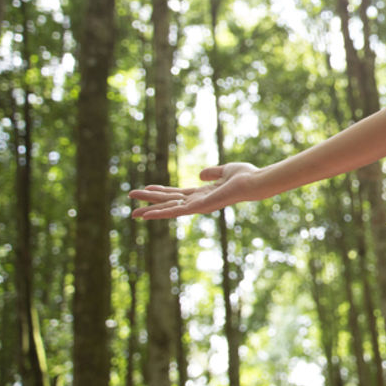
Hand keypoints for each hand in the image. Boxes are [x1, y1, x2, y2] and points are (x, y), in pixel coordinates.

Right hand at [129, 162, 263, 219]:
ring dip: (151, 210)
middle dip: (150, 202)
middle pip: (169, 202)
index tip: (146, 188)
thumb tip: (200, 175)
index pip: (177, 194)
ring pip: (169, 208)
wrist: (253, 182)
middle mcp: (198, 202)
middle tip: (132, 202)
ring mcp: (198, 206)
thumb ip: (212, 173)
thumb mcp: (225, 170)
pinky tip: (147, 215)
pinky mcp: (199, 207)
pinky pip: (176, 211)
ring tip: (133, 212)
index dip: (162, 192)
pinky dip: (161, 213)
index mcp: (203, 194)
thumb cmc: (244, 176)